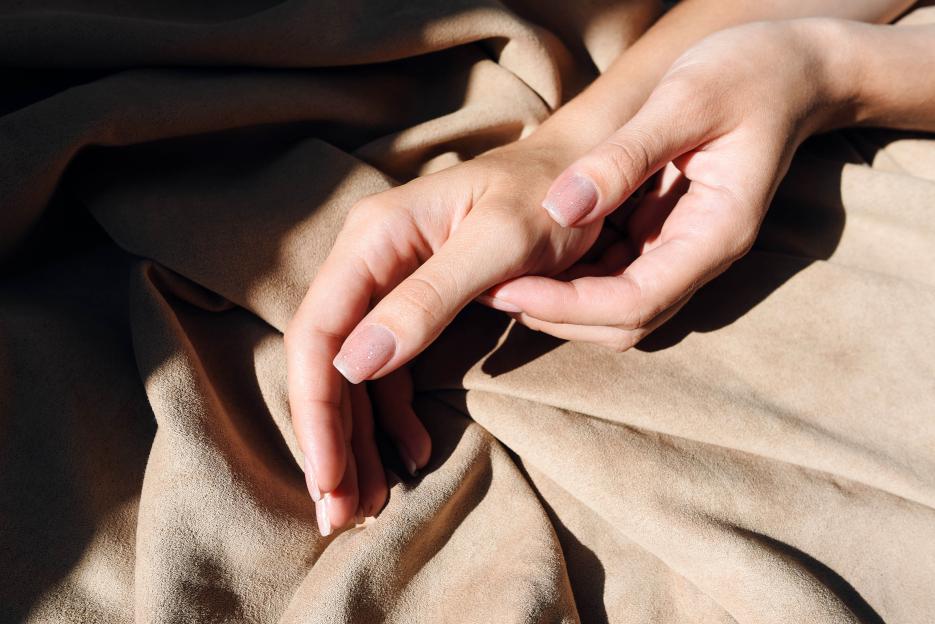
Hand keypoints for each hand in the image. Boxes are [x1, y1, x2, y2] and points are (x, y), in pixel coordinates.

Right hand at [285, 138, 601, 533]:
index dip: (315, 411)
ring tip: (368, 503)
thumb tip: (351, 364)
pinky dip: (393, 417)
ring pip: (354, 374)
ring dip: (357, 440)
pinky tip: (414, 452)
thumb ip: (427, 300)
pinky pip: (388, 371)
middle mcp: (368, 260)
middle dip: (329, 440)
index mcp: (374, 239)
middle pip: (326, 362)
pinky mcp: (414, 306)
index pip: (318, 334)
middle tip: (340, 515)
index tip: (327, 480)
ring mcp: (389, 284)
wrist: (582, 175)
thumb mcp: (500, 246)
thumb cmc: (549, 199)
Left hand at [486, 19, 857, 349]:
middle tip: (488, 290)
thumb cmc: (747, 74)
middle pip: (623, 322)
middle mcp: (700, 256)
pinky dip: (571, 277)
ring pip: (615, 308)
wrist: (790, 69)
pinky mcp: (665, 237)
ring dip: (558, 302)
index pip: (636, 302)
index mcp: (715, 234)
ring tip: (498, 277)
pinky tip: (531, 255)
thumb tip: (561, 208)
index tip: (508, 288)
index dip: (566, 306)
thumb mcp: (686, 100)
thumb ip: (626, 156)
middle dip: (555, 314)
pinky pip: (614, 276)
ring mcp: (683, 251)